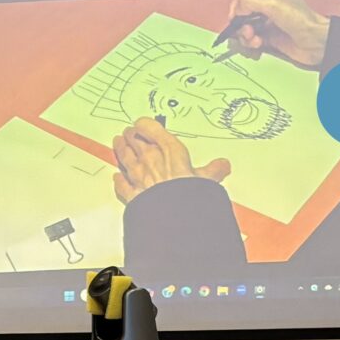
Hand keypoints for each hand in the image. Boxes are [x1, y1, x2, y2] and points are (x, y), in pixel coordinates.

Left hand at [111, 117, 230, 203]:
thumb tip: (222, 166)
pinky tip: (117, 177)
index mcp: (168, 149)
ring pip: (124, 158)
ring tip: (117, 143)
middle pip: (134, 141)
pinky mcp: (132, 194)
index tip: (143, 124)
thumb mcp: (207, 180)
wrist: (173, 215)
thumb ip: (213, 171)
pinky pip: (121, 184)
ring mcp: (138, 176)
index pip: (150, 128)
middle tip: (128, 132)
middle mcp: (149, 159)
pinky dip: (118, 180)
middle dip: (130, 135)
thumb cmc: (187, 194)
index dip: (145, 124)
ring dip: (120, 150)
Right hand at [222, 0, 331, 65]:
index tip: (235, 16)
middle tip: (247, 30)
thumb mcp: (273, 5)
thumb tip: (237, 9)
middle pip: (243, 14)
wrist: (316, 42)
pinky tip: (258, 44)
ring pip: (245, 29)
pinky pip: (252, 41)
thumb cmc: (303, 21)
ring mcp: (268, 23)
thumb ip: (250, 2)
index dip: (237, 6)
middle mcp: (269, 7)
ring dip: (246, 36)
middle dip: (241, 23)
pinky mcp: (269, 38)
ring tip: (254, 39)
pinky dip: (251, 44)